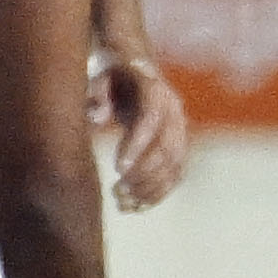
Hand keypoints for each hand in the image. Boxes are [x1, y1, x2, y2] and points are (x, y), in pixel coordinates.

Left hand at [92, 45, 192, 214]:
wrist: (134, 70)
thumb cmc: (110, 77)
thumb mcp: (99, 77)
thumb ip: (97, 95)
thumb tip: (98, 118)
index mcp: (155, 92)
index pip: (151, 120)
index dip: (137, 146)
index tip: (118, 169)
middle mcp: (175, 113)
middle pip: (167, 148)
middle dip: (143, 174)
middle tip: (117, 191)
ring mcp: (180, 132)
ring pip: (174, 166)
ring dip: (150, 189)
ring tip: (121, 202)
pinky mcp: (178, 149)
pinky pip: (175, 176)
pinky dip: (157, 194)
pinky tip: (135, 208)